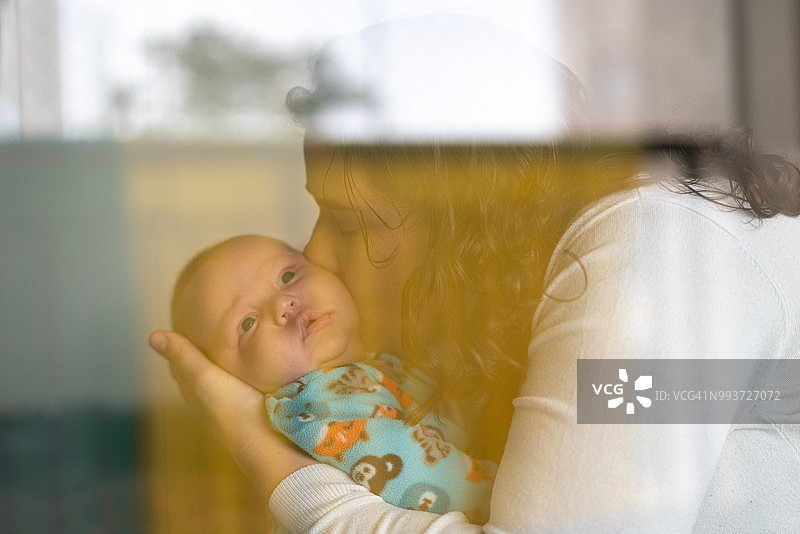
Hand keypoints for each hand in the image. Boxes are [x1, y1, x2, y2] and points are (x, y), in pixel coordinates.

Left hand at [149, 330, 317, 497]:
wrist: (268, 443)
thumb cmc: (233, 408)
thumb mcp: (204, 377)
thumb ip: (184, 356)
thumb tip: (153, 336)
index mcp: (195, 390)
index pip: (181, 363)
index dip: (182, 343)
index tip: (188, 323)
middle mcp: (210, 399)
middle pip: (200, 370)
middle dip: (202, 350)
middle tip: (209, 326)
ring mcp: (233, 405)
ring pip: (222, 377)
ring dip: (224, 361)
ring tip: (233, 339)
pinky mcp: (254, 406)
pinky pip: (243, 382)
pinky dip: (243, 369)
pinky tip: (254, 364)